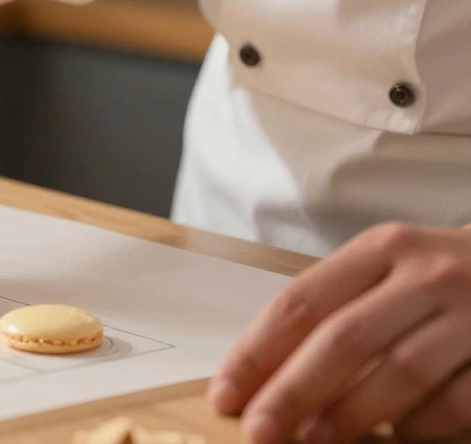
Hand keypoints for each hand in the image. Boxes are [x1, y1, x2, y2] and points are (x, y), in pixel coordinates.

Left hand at [210, 223, 470, 443]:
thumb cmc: (442, 279)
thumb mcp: (388, 272)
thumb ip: (335, 312)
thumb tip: (265, 378)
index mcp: (382, 248)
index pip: (301, 302)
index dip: (257, 352)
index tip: (226, 393)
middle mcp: (428, 274)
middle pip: (344, 339)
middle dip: (293, 390)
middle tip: (259, 431)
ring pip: (399, 371)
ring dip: (350, 413)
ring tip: (312, 440)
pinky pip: (456, 401)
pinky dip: (418, 425)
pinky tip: (393, 436)